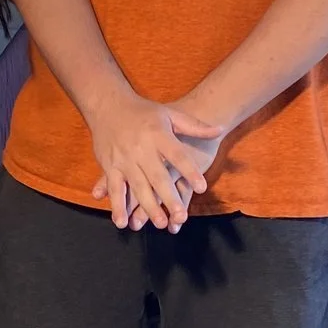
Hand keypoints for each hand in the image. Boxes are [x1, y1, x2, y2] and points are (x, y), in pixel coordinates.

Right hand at [86, 87, 219, 231]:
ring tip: (160, 223)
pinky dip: (117, 205)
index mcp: (158, 135)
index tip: (202, 187)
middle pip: (158, 177)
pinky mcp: (110, 166)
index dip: (190, 172)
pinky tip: (122, 222)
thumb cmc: (143, 112)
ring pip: (137, 187)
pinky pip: (114, 188)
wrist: (107, 104)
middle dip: (169, 198)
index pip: (177, 156)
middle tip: (181, 216)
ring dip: (147, 207)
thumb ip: (195, 126)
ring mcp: (124, 159)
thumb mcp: (170, 114)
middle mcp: (141, 149)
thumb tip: (220, 130)